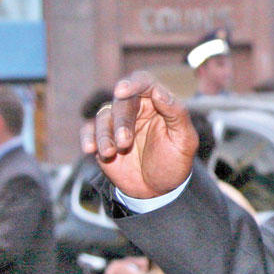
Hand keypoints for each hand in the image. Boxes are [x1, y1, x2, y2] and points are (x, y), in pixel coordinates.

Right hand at [80, 72, 197, 199]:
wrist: (159, 190)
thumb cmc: (174, 162)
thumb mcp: (184, 140)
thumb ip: (176, 114)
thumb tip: (158, 91)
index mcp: (158, 103)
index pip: (144, 83)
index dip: (133, 83)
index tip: (122, 91)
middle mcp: (136, 109)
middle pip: (122, 101)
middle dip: (121, 121)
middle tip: (125, 143)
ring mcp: (117, 123)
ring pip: (104, 116)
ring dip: (105, 134)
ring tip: (111, 152)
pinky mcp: (103, 138)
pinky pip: (89, 131)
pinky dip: (88, 137)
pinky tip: (90, 149)